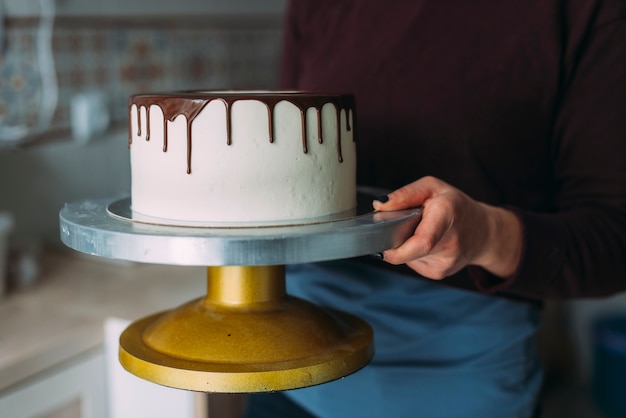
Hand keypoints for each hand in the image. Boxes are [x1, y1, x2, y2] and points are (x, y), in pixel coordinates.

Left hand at [373, 176, 521, 278]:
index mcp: (447, 215)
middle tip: (402, 226)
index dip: (398, 250)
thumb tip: (379, 205)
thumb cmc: (456, 206)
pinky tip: (426, 244)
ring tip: (421, 232)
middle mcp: (449, 243)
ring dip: (406, 245)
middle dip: (396, 239)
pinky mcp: (439, 273)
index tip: (382, 251)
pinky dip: (412, 253)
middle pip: (409, 249)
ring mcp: (446, 262)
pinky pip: (413, 263)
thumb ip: (405, 194)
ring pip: (408, 257)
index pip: (422, 242)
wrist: (483, 232)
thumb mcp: (432, 187)